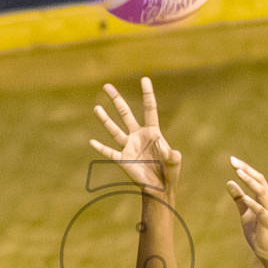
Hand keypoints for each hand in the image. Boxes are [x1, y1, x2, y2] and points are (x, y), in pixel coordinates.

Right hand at [89, 78, 180, 194]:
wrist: (159, 188)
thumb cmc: (169, 173)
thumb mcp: (175, 162)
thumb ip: (172, 155)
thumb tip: (166, 150)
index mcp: (152, 132)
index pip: (149, 109)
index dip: (147, 94)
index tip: (144, 79)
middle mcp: (138, 135)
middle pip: (125, 113)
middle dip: (116, 99)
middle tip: (106, 85)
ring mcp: (129, 147)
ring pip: (115, 130)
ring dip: (105, 119)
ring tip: (96, 107)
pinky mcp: (123, 160)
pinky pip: (110, 152)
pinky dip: (101, 148)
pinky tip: (92, 142)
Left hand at [226, 156, 267, 260]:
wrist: (265, 250)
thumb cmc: (256, 230)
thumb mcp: (244, 211)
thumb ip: (238, 198)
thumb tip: (229, 182)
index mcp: (265, 197)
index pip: (256, 178)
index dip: (245, 168)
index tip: (232, 160)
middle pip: (260, 180)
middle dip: (247, 170)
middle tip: (234, 162)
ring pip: (262, 192)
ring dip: (250, 182)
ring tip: (239, 173)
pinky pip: (261, 211)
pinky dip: (253, 203)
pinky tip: (244, 197)